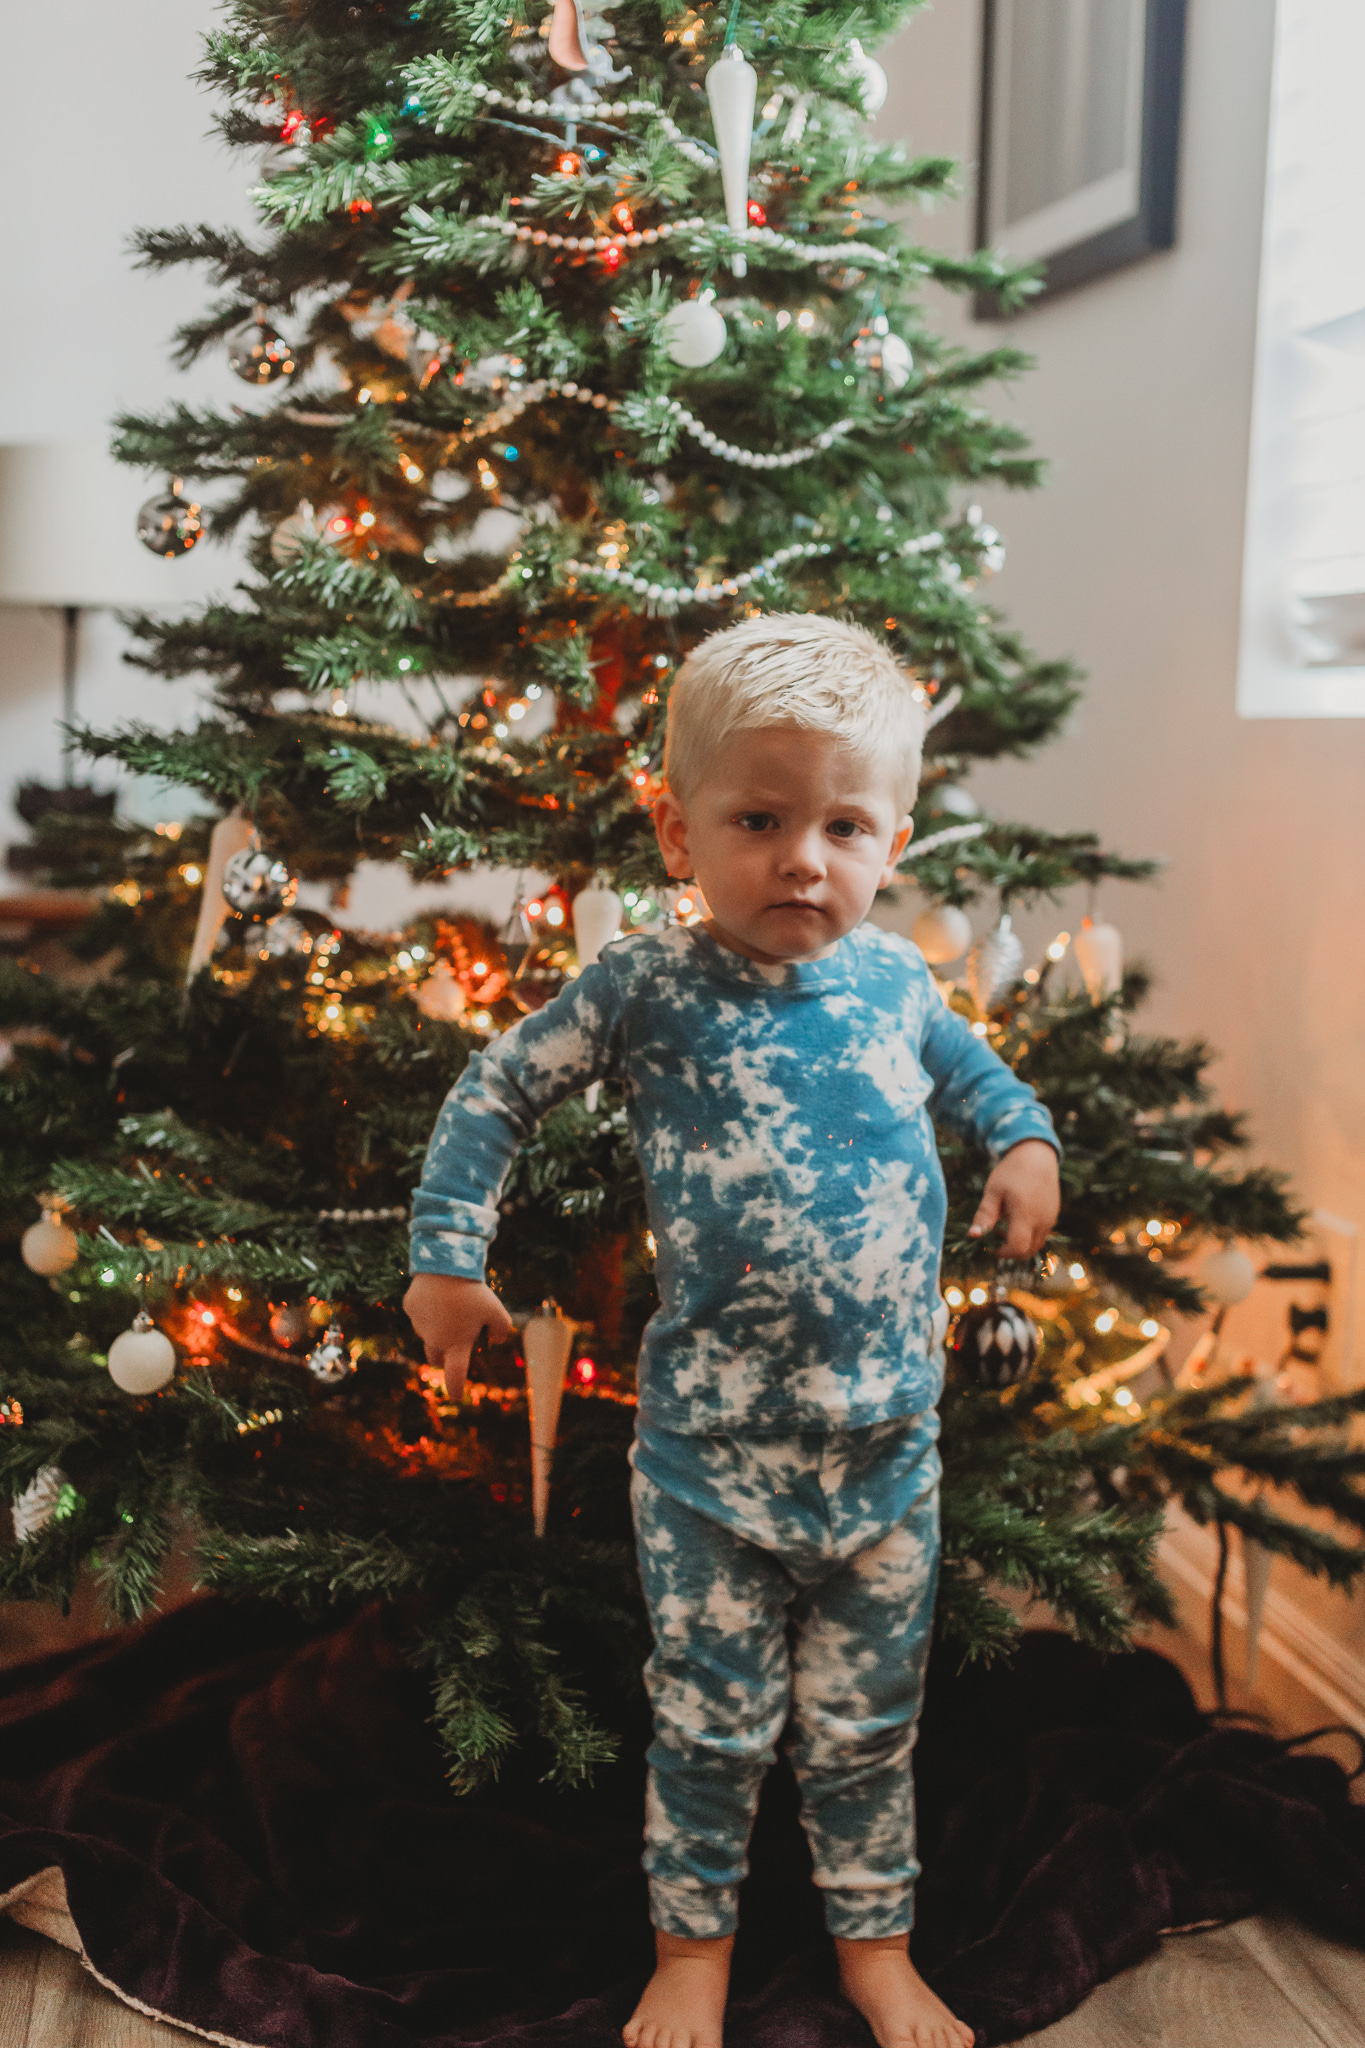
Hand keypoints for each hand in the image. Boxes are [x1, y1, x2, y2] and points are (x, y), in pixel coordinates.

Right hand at [403, 1273, 512, 1400]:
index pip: (455, 1374)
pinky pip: (421, 1312)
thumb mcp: (498, 1311)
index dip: (456, 1388)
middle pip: (437, 1358)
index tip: (456, 1396)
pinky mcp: (410, 1308)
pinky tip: (438, 1292)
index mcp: (456, 1344)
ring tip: (453, 1305)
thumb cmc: (474, 1292)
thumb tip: (496, 1340)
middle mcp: (434, 1339)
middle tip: (456, 1341)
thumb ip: (502, 1330)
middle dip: (445, 1357)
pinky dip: (429, 1308)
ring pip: (428, 1333)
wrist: (445, 1265)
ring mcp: (419, 1324)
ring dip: (438, 1328)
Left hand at [968, 1139, 1059, 1259]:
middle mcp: (1042, 1221)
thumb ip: (985, 1216)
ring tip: (1003, 1226)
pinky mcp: (1053, 1216)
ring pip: (1035, 1245)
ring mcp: (1050, 1220)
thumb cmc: (1011, 1172)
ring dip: (1019, 1244)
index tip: (988, 1244)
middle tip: (994, 1236)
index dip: (1001, 1252)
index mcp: (1026, 1215)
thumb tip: (972, 1236)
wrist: (1037, 1156)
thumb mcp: (993, 1191)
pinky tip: (1015, 1218)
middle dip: (1009, 1251)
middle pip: (1028, 1252)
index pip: (1017, 1248)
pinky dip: (1028, 1235)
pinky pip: (1041, 1235)